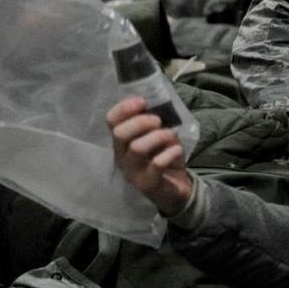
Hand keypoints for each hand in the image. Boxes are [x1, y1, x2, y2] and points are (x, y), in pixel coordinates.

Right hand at [108, 95, 193, 214]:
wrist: (176, 187)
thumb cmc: (164, 156)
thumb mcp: (158, 134)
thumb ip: (153, 120)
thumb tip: (158, 99)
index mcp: (121, 141)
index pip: (111, 120)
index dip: (125, 108)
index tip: (143, 101)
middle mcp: (121, 156)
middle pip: (120, 133)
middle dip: (141, 122)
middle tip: (158, 121)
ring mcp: (132, 171)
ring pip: (136, 148)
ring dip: (157, 137)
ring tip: (170, 135)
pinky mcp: (147, 184)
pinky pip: (156, 165)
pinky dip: (169, 153)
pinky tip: (177, 150)